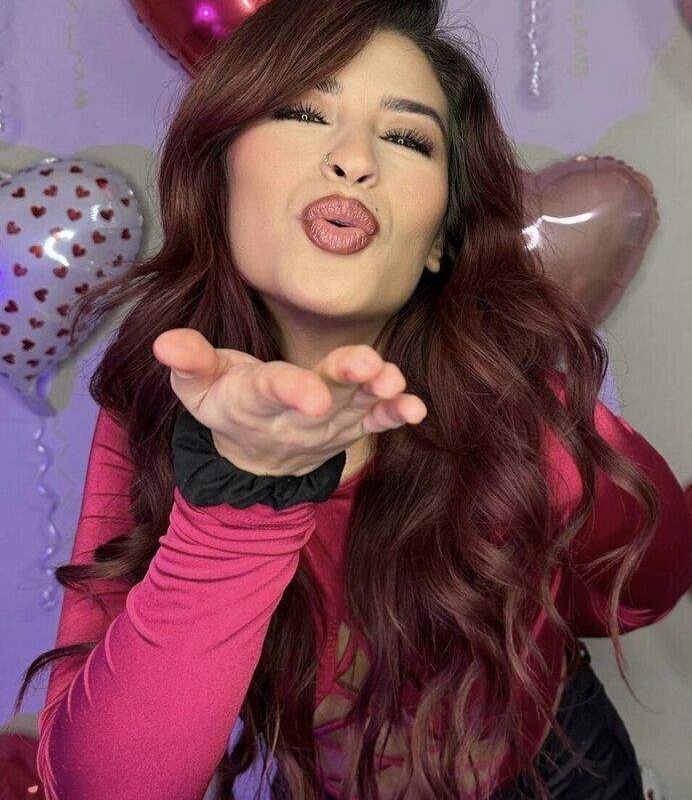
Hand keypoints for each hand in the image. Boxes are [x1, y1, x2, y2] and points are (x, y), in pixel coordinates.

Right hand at [152, 328, 426, 476]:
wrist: (255, 457)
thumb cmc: (226, 401)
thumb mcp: (197, 386)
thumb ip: (188, 363)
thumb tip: (167, 342)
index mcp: (255, 400)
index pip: (272, 391)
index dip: (292, 390)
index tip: (313, 393)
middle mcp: (296, 416)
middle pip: (323, 397)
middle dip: (345, 381)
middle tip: (368, 366)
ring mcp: (329, 423)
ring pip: (355, 407)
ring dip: (377, 394)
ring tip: (393, 379)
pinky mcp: (352, 425)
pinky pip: (377, 422)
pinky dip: (395, 415)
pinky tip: (415, 408)